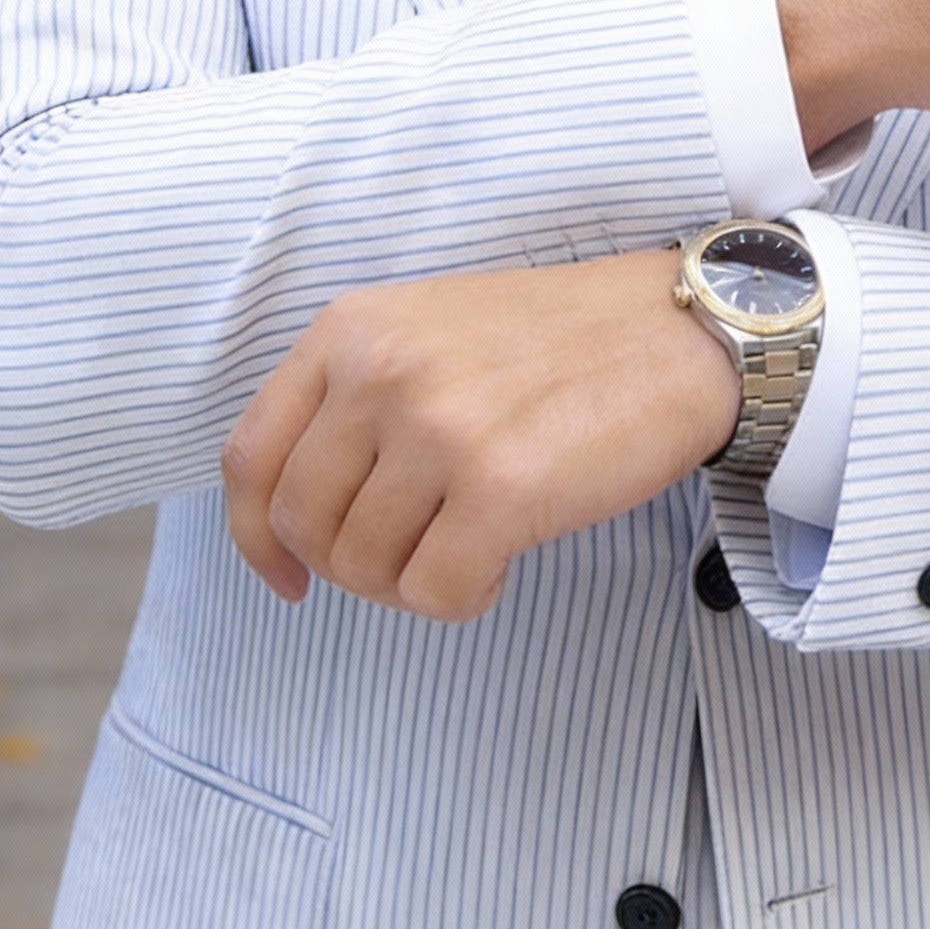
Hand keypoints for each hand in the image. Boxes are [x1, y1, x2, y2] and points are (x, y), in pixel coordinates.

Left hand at [221, 250, 739, 619]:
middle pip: (303, 524)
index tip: (287, 575)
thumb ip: (354, 396)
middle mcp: (381, 372)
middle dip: (348, 567)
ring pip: (365, 568)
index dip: (255, 537)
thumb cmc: (559, 340)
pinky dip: (465, 599)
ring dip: (412, 581)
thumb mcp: (427, 330)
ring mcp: (438, 428)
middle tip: (409, 560)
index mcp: (351, 330)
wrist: (677, 332)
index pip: (252, 458)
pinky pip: (437, 593)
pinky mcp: (500, 488)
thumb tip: (295, 519)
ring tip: (469, 547)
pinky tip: (502, 562)